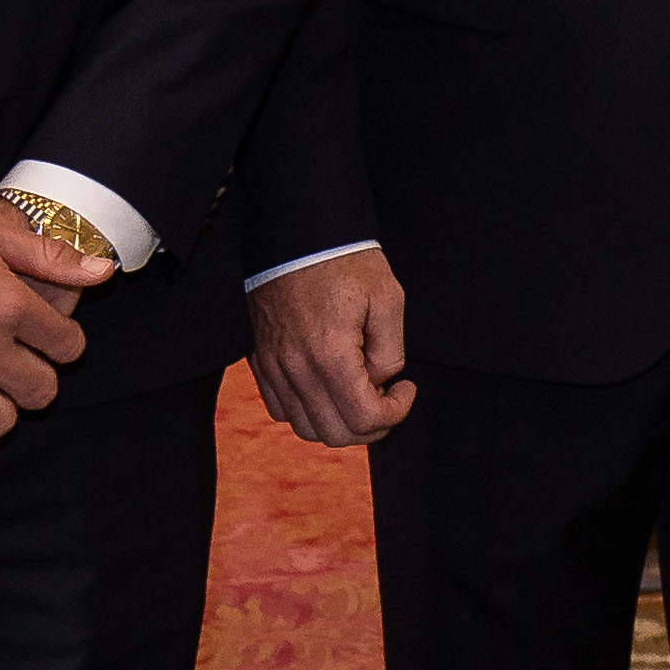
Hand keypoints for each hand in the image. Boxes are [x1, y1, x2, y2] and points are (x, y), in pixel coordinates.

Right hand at [248, 247, 415, 446]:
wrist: (297, 235)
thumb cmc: (344, 260)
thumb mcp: (387, 298)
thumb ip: (390, 351)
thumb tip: (380, 380)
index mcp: (330, 354)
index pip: (364, 419)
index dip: (395, 412)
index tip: (406, 388)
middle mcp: (296, 369)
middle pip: (334, 434)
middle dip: (370, 425)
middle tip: (387, 395)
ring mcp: (274, 367)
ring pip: (305, 428)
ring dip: (338, 421)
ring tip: (358, 390)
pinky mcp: (262, 361)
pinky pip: (281, 409)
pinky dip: (307, 411)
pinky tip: (328, 386)